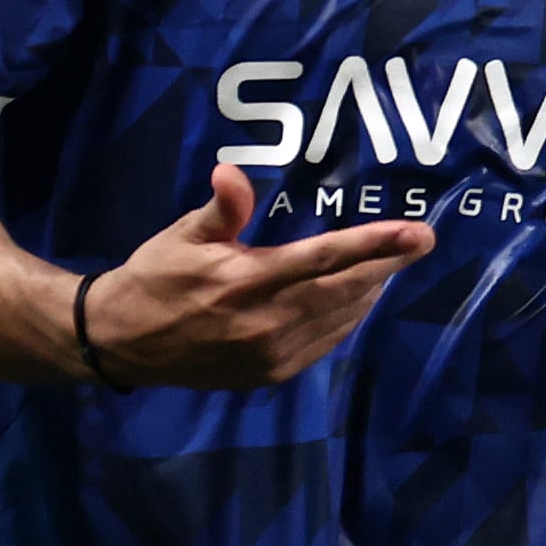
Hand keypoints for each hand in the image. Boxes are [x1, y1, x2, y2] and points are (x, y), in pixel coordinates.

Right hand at [83, 164, 433, 387]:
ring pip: (339, 318)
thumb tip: (231, 170)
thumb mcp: (182, 235)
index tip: (415, 232)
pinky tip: (360, 300)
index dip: (374, 244)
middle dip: (389, 264)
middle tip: (424, 242)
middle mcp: (264, 322)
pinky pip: (322, 343)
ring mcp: (268, 354)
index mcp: (245, 281)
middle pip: (344, 289)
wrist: (121, 342)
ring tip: (395, 264)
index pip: (324, 258)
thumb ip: (220, 207)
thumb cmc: (156, 277)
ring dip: (371, 290)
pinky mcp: (267, 375)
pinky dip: (347, 320)